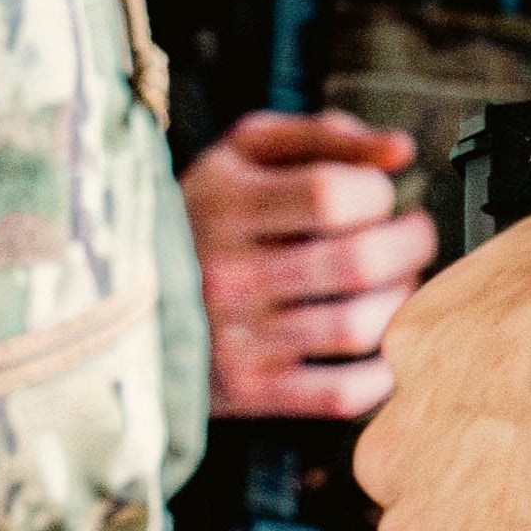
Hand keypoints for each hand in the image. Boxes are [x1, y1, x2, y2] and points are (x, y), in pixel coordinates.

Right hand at [185, 111, 438, 421]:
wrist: (116, 294)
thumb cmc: (201, 212)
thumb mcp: (243, 151)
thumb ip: (322, 136)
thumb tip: (401, 150)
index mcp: (225, 204)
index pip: (333, 195)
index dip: (376, 194)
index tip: (379, 197)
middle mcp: (228, 274)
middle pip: (358, 262)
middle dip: (410, 246)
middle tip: (414, 238)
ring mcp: (237, 338)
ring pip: (359, 327)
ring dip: (402, 303)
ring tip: (398, 285)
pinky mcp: (248, 390)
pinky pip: (341, 394)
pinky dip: (381, 374)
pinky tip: (382, 347)